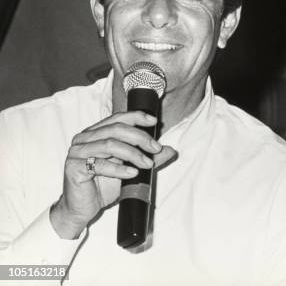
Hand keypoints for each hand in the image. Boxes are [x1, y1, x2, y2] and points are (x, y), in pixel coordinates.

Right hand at [50, 111, 176, 238]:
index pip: (118, 118)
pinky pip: (99, 165)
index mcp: (95, 133)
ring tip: (147, 164)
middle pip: (116, 130)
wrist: (83, 208)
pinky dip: (119, 169)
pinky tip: (132, 173)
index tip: (154, 121)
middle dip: (140, 138)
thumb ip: (147, 157)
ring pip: (110, 145)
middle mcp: (84, 139)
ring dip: (133, 154)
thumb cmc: (103, 185)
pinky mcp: (74, 168)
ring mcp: (77, 152)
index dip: (137, 117)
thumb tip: (171, 150)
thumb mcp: (130, 168)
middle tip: (155, 149)